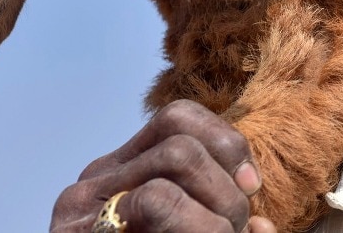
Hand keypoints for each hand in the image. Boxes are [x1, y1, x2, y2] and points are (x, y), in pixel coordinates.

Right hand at [51, 99, 274, 231]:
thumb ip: (220, 215)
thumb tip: (262, 225)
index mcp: (124, 174)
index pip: (178, 119)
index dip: (227, 145)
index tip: (251, 188)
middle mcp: (95, 184)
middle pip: (183, 144)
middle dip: (226, 191)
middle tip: (230, 232)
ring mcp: (81, 211)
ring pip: (176, 162)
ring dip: (216, 210)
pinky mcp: (80, 231)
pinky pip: (156, 199)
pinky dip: (198, 225)